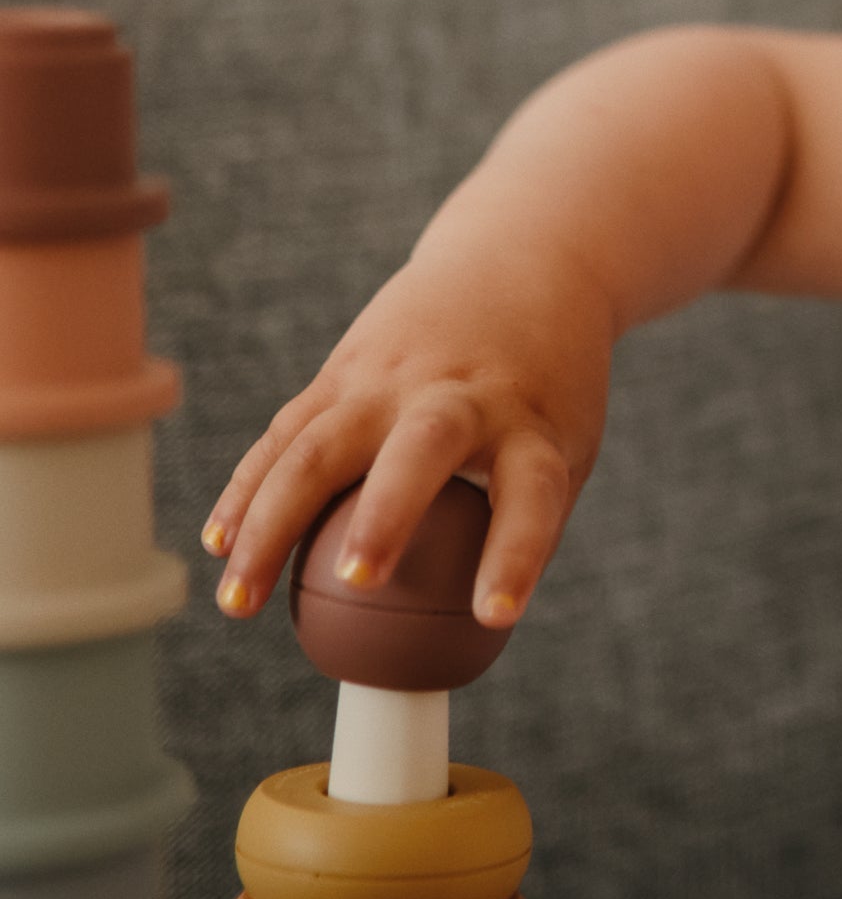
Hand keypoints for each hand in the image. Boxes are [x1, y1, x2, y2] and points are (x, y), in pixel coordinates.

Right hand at [203, 241, 614, 631]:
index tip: (495, 616)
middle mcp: (462, 396)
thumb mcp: (565, 446)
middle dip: (385, 514)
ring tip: (239, 603)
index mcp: (533, 425)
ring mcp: (394, 377)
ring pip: (321, 445)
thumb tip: (470, 632)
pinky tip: (220, 544)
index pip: (532, 495)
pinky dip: (249, 490)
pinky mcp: (345, 369)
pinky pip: (286, 434)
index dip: (515, 556)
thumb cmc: (547, 387)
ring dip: (273, 523)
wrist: (523, 266)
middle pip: (422, 448)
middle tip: (357, 582)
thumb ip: (525, 523)